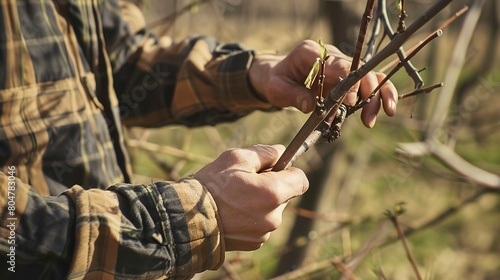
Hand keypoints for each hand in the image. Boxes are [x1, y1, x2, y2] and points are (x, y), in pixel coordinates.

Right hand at [193, 144, 308, 250]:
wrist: (187, 220)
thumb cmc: (210, 186)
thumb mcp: (235, 158)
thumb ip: (264, 153)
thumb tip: (281, 151)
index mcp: (272, 193)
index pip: (301, 180)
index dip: (290, 171)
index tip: (275, 168)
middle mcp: (274, 216)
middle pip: (285, 195)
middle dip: (272, 186)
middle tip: (246, 181)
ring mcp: (265, 232)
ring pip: (272, 210)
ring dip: (261, 202)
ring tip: (235, 198)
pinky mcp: (255, 243)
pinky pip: (262, 224)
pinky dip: (252, 217)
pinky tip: (232, 212)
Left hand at [249, 40, 397, 127]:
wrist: (280, 76)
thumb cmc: (278, 80)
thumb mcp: (277, 88)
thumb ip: (292, 95)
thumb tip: (310, 106)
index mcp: (313, 53)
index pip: (339, 65)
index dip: (349, 83)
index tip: (351, 102)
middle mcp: (332, 55)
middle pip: (360, 70)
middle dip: (368, 94)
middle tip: (368, 120)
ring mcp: (343, 66)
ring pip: (370, 76)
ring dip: (378, 97)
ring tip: (371, 121)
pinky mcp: (348, 79)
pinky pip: (368, 85)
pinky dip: (376, 98)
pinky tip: (378, 114)